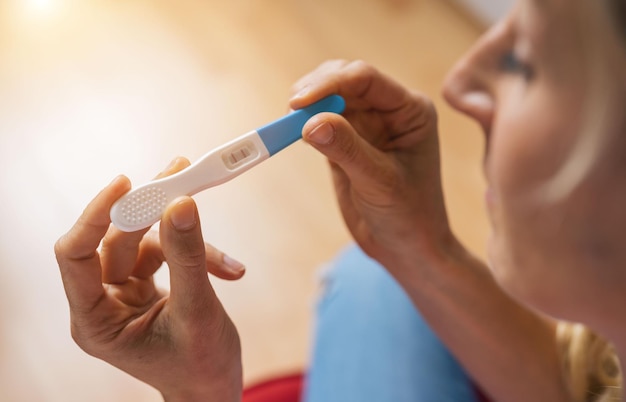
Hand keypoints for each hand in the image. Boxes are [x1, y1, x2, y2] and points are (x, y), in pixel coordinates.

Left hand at [54, 158, 243, 401]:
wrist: (216, 388)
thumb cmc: (200, 365)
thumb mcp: (196, 310)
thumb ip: (187, 257)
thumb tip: (181, 203)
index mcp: (95, 320)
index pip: (76, 255)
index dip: (96, 215)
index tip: (126, 182)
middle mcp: (104, 303)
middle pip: (118, 240)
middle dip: (154, 213)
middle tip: (184, 176)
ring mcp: (125, 294)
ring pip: (147, 244)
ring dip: (188, 243)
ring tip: (225, 263)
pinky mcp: (146, 286)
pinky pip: (167, 254)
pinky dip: (198, 256)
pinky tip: (228, 270)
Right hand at [291, 60, 451, 274]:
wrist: (405, 248)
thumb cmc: (408, 216)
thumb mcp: (379, 182)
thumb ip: (347, 149)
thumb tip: (309, 122)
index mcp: (410, 111)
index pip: (366, 79)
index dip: (330, 84)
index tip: (299, 103)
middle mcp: (389, 111)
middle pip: (345, 79)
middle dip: (315, 89)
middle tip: (290, 112)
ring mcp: (367, 125)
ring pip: (329, 96)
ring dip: (306, 103)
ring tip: (290, 123)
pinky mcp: (346, 141)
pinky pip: (320, 120)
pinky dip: (303, 122)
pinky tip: (294, 132)